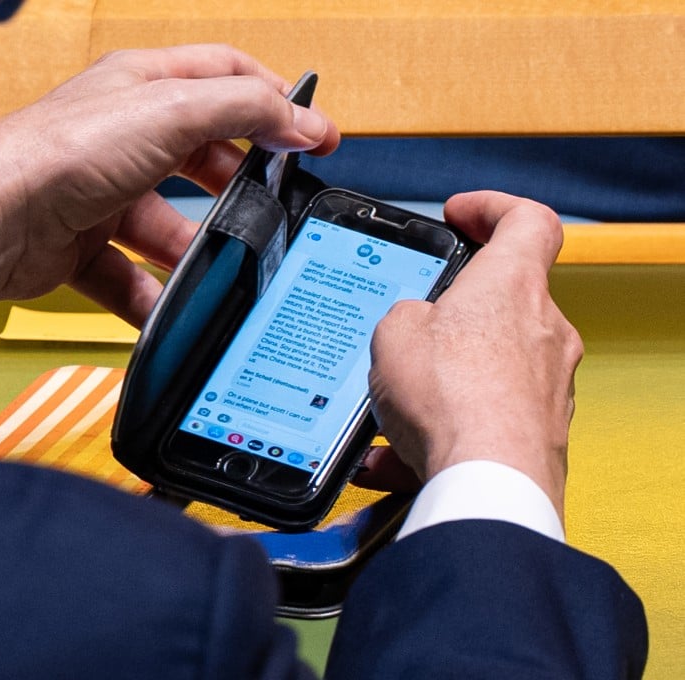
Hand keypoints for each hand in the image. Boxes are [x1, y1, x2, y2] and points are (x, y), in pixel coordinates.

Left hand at [0, 44, 338, 342]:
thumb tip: (301, 118)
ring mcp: (102, 190)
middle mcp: (121, 134)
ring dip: (193, 249)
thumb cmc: (62, 152)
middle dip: (236, 182)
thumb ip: (247, 110)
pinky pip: (130, 274)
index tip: (313, 133)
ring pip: (166, 223)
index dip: (274, 101)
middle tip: (270, 203)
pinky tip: (167, 305)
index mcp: (142, 85)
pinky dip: (150, 294)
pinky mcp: (82, 243)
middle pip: (199, 153)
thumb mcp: (173, 112)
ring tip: (219, 263)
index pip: (224, 77)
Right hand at [366, 191, 582, 516]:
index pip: (528, 221)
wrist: (488, 481)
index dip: (493, 209)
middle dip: (452, 316)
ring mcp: (548, 383)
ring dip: (441, 382)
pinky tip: (395, 456)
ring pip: (489, 367)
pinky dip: (444, 429)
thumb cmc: (452, 398)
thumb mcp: (393, 331)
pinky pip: (484, 417)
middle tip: (413, 329)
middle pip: (503, 300)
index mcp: (511, 284)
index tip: (462, 215)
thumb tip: (413, 325)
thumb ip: (406, 314)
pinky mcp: (541, 430)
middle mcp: (543, 328)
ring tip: (391, 408)